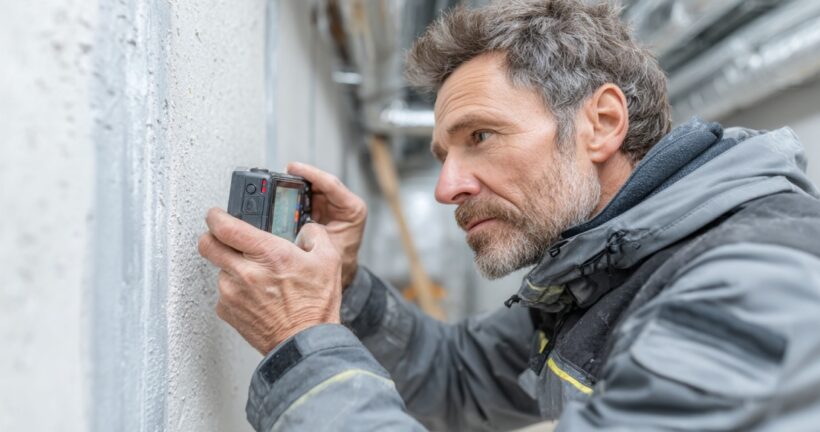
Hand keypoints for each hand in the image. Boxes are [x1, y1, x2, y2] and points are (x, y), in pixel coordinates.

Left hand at [198, 208, 341, 353]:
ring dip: (229, 266)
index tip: (217, 214)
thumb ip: (315, 235)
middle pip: (207, 244)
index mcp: (267, 254)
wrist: (305, 343)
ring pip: (218, 268)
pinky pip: (223, 292)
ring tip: (254, 275)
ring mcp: (232, 293)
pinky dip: (234, 289)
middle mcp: (244, 272)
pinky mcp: (227, 311)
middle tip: (224, 237)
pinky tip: (254, 295)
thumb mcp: (328, 261)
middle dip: (212, 236)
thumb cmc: (315, 306)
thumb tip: (306, 229)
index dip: (216, 216)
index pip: (224, 227)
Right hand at [287, 162, 366, 287]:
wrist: (342, 271)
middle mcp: (343, 203)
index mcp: (352, 209)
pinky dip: (292, 196)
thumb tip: (294, 224)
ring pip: (310, 188)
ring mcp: (331, 204)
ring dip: (294, 186)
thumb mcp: (327, 247)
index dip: (311, 173)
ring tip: (276, 185)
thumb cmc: (340, 260)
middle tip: (279, 175)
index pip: (331, 184)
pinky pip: (305, 197)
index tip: (293, 168)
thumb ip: (314, 235)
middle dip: (299, 178)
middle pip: (318, 182)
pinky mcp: (320, 208)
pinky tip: (279, 196)